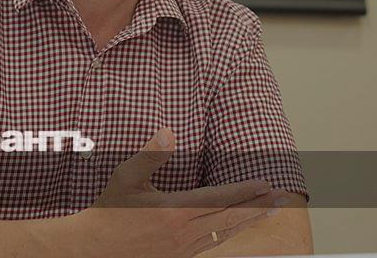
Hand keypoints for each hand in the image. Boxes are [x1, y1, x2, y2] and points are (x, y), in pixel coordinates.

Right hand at [70, 128, 287, 257]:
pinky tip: (237, 229)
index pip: (218, 199)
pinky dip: (230, 235)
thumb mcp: (126, 177)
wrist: (95, 247)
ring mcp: (182, 248)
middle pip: (229, 218)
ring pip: (224, 234)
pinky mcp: (178, 256)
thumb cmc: (109, 210)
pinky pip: (212, 245)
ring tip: (270, 212)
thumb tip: (169, 132)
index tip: (265, 184)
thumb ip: (150, 155)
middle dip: (257, 207)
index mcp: (173, 211)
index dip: (244, 191)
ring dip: (249, 222)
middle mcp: (183, 232)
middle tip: (281, 198)